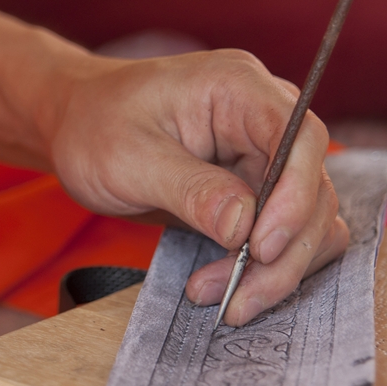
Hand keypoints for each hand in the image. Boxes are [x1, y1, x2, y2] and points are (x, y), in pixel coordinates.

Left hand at [48, 49, 348, 325]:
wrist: (74, 125)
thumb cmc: (95, 125)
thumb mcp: (131, 158)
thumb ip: (191, 189)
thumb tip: (244, 225)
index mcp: (237, 87)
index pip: (300, 138)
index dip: (294, 197)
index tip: (261, 248)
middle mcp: (262, 118)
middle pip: (312, 188)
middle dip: (283, 251)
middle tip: (238, 298)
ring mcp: (262, 155)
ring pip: (308, 219)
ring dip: (276, 268)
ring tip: (222, 299)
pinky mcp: (254, 190)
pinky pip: (284, 232)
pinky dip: (266, 266)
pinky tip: (222, 284)